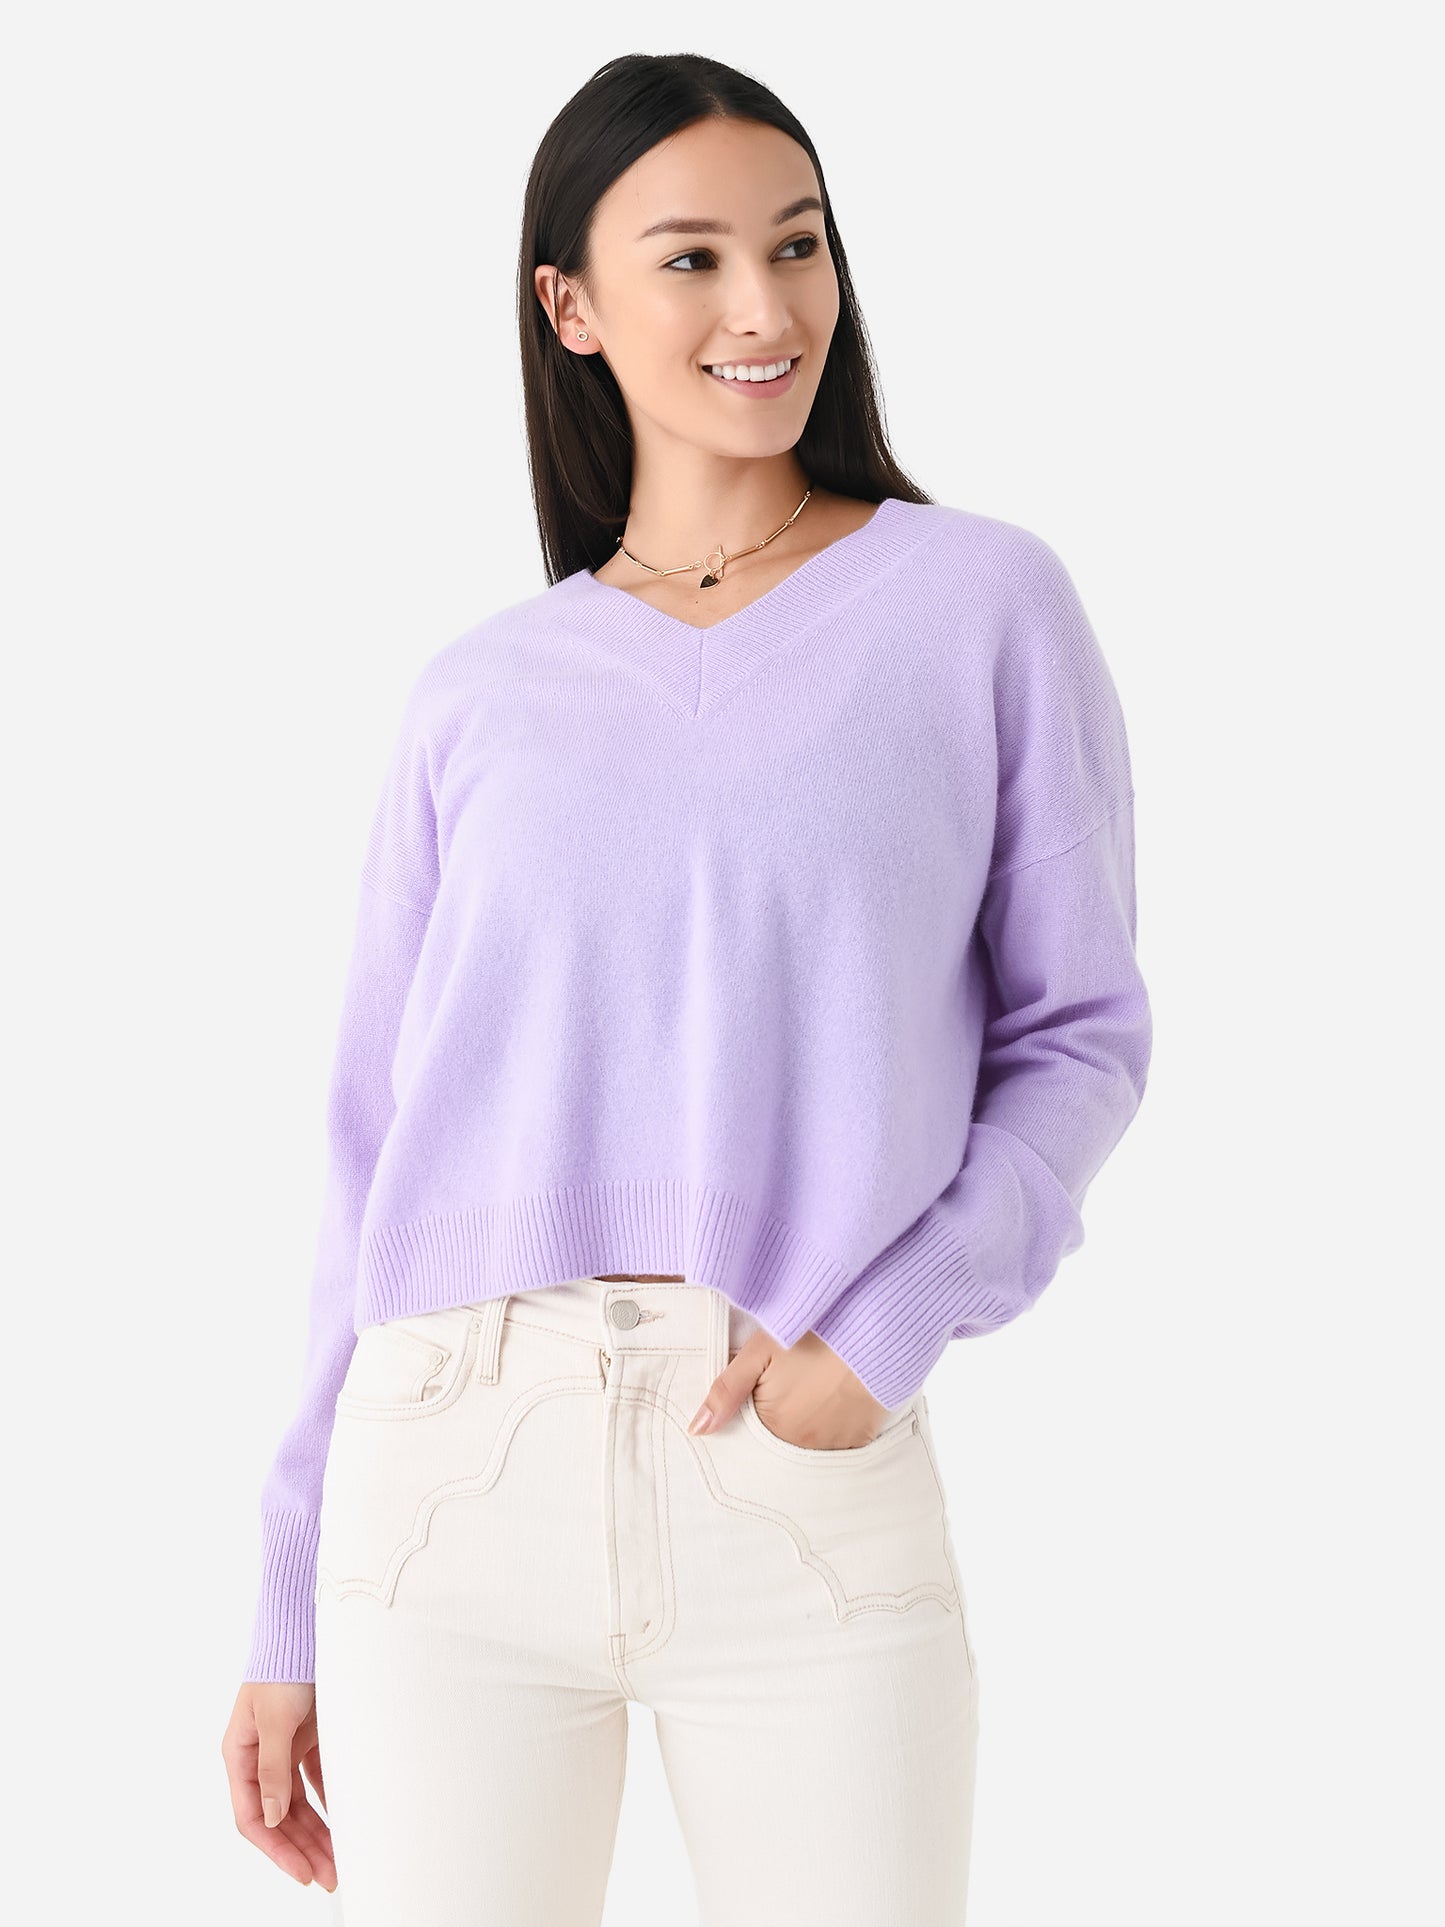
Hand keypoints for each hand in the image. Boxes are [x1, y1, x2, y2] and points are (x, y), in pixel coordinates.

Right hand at [222, 1680, 336, 1892]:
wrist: (304, 1629)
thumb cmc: (282, 1669)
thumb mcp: (276, 1719)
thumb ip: (273, 1769)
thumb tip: (273, 1818)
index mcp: (240, 1756)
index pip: (253, 1817)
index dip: (276, 1849)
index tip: (301, 1873)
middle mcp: (260, 1757)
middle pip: (280, 1817)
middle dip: (303, 1848)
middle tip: (329, 1875)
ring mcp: (284, 1749)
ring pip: (300, 1803)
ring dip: (318, 1830)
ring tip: (340, 1859)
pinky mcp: (307, 1738)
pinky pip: (318, 1780)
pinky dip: (331, 1800)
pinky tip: (347, 1819)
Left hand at [687, 1328, 889, 1449]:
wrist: (872, 1331)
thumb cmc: (814, 1335)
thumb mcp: (760, 1351)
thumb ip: (725, 1392)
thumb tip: (696, 1430)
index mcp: (773, 1425)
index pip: (753, 1433)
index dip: (755, 1412)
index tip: (764, 1393)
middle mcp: (803, 1445)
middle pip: (782, 1440)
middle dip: (782, 1419)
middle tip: (793, 1388)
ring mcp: (835, 1445)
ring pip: (811, 1443)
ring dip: (809, 1425)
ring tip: (815, 1391)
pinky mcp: (862, 1439)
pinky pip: (840, 1444)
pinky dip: (835, 1428)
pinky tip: (835, 1401)